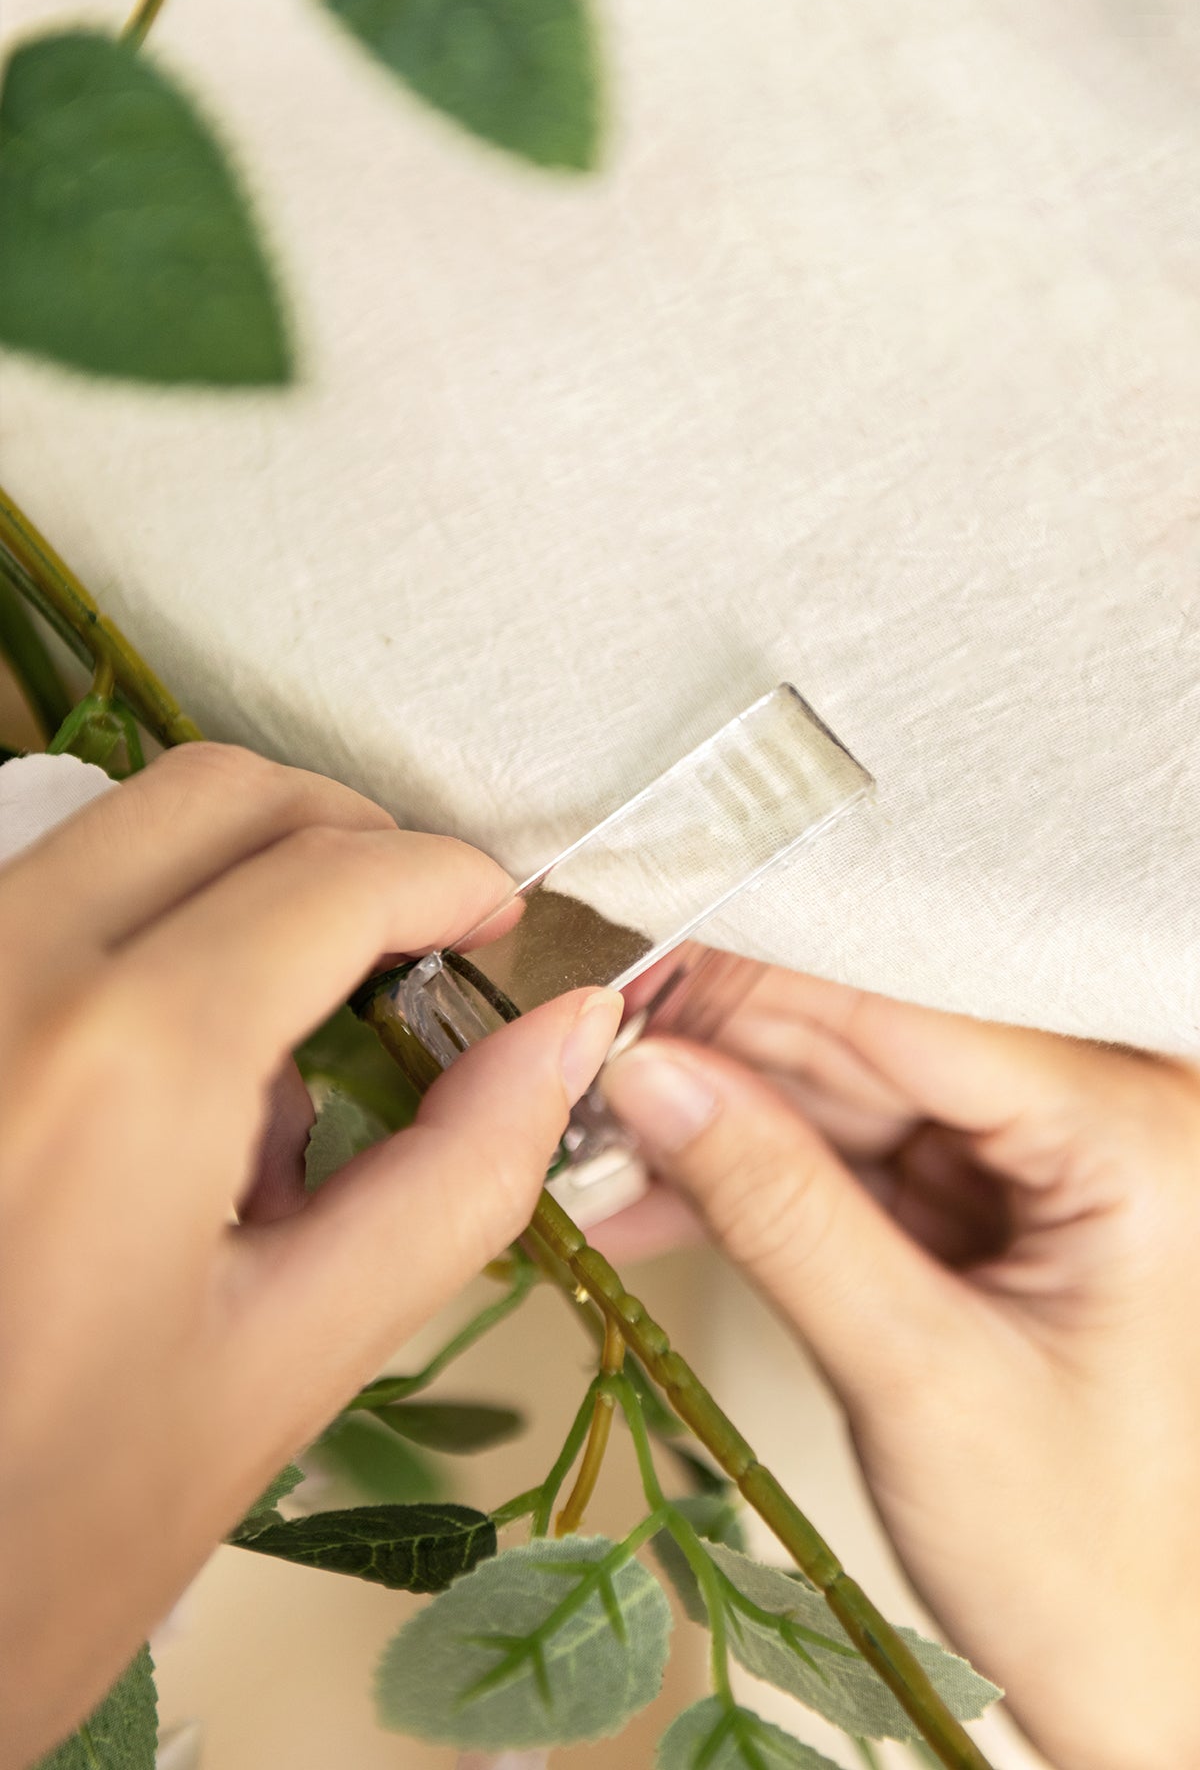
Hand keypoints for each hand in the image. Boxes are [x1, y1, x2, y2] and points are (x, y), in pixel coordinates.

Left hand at [0, 743, 621, 1767]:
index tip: (499, 919)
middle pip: (219, 796)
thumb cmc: (41, 1535)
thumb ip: (457, 1178)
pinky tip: (164, 1089)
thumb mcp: (288, 1365)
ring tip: (284, 1054)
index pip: (334, 876)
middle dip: (349, 837)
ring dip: (237, 884)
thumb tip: (563, 1042)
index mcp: (130, 1063)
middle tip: (420, 935)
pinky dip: (133, 932)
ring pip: (116, 832)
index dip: (448, 878)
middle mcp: (5, 979)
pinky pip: (38, 905)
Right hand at [599, 961, 1199, 1769]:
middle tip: (580, 1070)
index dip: (751, 986)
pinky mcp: (985, 1197)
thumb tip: (650, 1076)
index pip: (909, 1010)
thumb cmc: (1080, 1557)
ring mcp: (1039, 1156)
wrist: (1124, 1667)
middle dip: (717, 1055)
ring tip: (591, 1140)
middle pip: (868, 1036)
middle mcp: (1100, 1116)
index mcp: (1134, 1133)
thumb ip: (776, 1209)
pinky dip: (747, 1175)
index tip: (625, 982)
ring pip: (841, 1087)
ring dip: (713, 1115)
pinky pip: (845, 1153)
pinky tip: (647, 1191)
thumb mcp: (912, 1375)